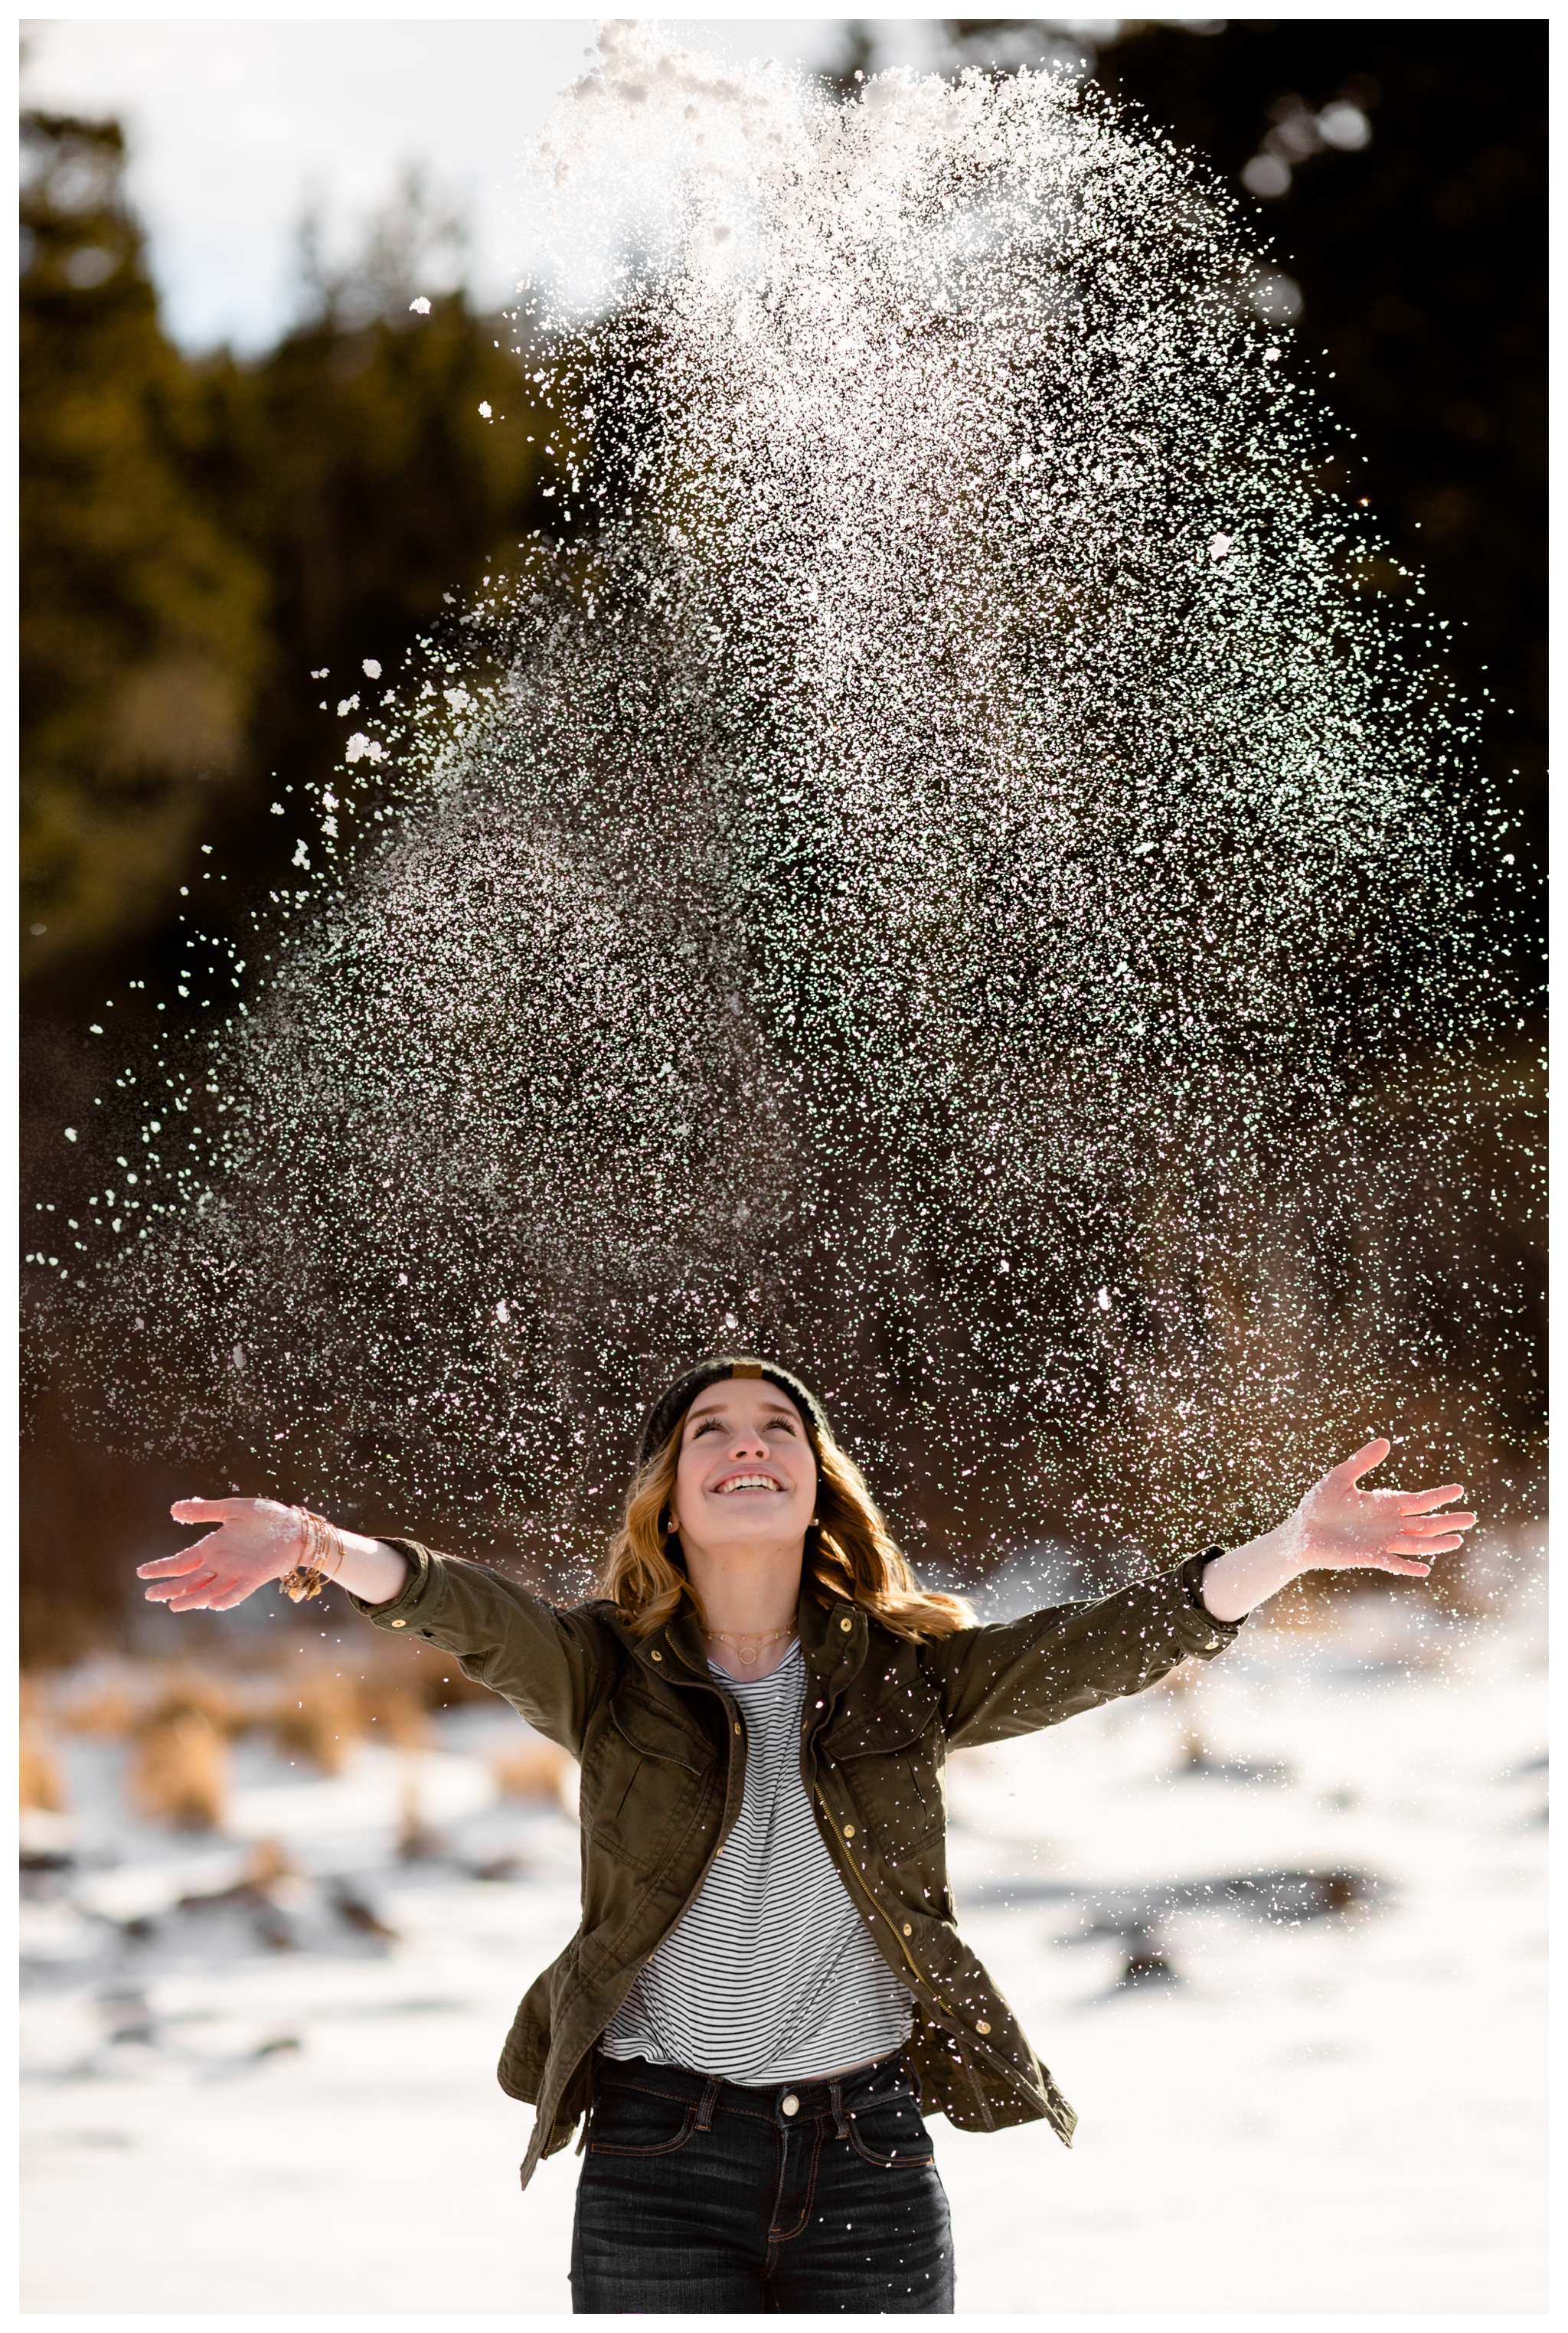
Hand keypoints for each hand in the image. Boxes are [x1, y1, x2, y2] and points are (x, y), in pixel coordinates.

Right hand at [138, 1497, 303, 1611]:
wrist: (297, 1527)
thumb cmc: (266, 1518)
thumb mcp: (232, 1509)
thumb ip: (204, 1511)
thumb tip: (173, 1509)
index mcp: (213, 1547)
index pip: (182, 1561)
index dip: (163, 1567)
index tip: (142, 1572)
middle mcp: (221, 1563)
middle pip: (191, 1579)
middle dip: (170, 1587)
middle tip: (149, 1595)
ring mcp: (238, 1572)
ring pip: (209, 1589)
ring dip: (193, 1598)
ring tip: (174, 1605)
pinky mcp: (256, 1577)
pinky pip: (238, 1591)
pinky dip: (226, 1598)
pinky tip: (212, 1603)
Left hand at [1197, 1437, 1476, 1622]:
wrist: (1299, 1531)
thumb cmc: (1318, 1505)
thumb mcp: (1340, 1477)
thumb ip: (1362, 1461)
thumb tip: (1385, 1441)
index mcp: (1384, 1504)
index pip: (1418, 1500)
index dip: (1439, 1495)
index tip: (1459, 1489)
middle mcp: (1388, 1524)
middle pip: (1425, 1523)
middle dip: (1447, 1520)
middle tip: (1472, 1518)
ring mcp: (1380, 1542)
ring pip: (1415, 1544)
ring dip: (1435, 1544)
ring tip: (1458, 1540)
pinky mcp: (1367, 1556)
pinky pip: (1392, 1563)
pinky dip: (1408, 1566)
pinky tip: (1425, 1568)